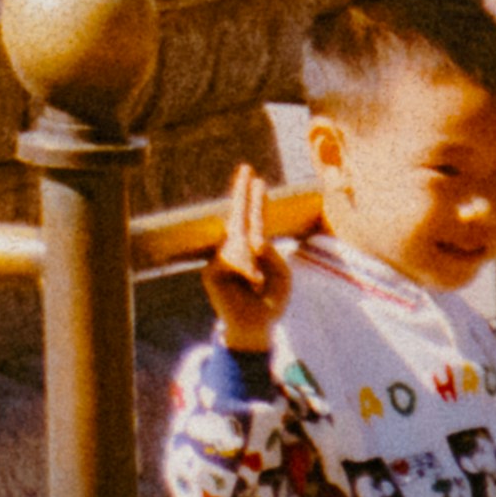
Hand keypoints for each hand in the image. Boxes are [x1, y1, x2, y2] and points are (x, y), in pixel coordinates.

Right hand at [202, 164, 295, 353]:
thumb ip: (272, 254)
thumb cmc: (271, 302)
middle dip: (243, 192)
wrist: (256, 327)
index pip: (255, 220)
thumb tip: (252, 241)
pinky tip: (251, 285)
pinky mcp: (212, 273)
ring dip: (252, 263)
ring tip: (257, 285)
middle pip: (238, 215)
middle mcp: (237, 250)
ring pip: (239, 244)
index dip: (257, 201)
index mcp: (254, 250)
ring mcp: (222, 260)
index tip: (259, 181)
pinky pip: (232, 262)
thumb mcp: (283, 276)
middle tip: (247, 168)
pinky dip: (246, 271)